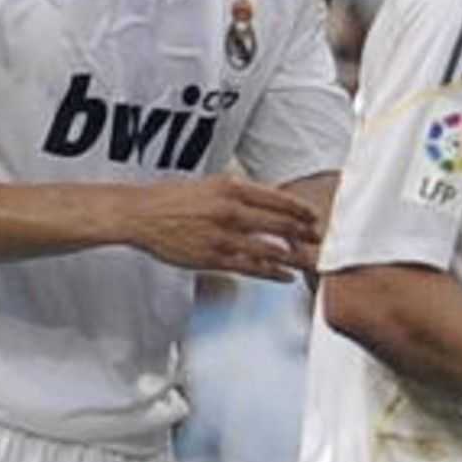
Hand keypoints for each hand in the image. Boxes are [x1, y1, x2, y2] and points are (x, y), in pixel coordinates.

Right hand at [128, 173, 321, 281]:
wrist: (141, 214)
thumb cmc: (175, 198)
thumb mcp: (212, 185)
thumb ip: (240, 193)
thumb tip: (269, 201)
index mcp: (232, 188)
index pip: (279, 199)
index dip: (301, 210)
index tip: (315, 217)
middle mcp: (231, 211)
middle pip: (281, 225)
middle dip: (305, 234)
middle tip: (320, 240)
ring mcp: (223, 237)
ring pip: (271, 249)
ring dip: (295, 257)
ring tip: (311, 261)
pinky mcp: (214, 258)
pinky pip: (251, 268)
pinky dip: (273, 273)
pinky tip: (286, 276)